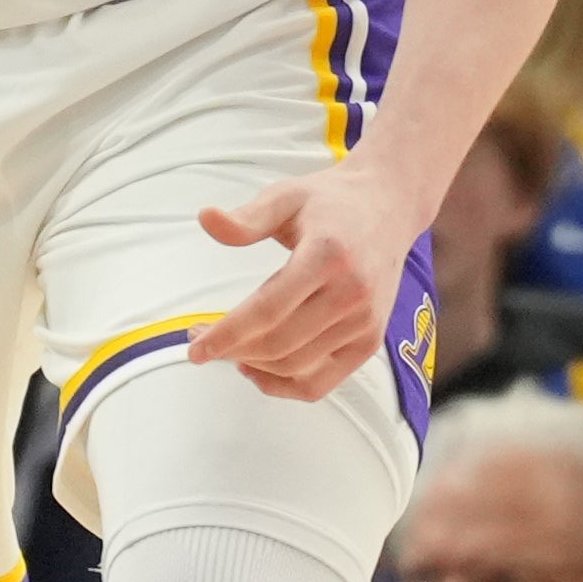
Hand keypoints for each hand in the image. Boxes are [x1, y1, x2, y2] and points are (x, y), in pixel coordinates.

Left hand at [186, 162, 430, 399]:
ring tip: (225, 348)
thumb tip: (207, 219)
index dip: (227, 334)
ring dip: (253, 365)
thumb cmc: (331, 201)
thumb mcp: (286, 196)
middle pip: (279, 343)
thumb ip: (247, 218)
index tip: (195, 348)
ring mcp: (364, 323)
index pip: (268, 309)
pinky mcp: (369, 342)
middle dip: (232, 349)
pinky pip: (321, 384)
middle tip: (200, 338)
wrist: (387, 207)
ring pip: (296, 366)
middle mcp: (351, 294)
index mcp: (327, 255)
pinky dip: (284, 385)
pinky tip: (256, 369)